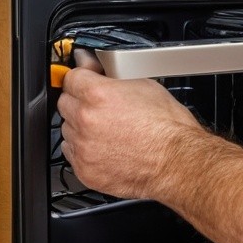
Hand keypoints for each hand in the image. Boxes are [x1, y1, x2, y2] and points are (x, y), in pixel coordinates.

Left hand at [57, 49, 204, 199]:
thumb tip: (101, 73)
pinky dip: (83, 149)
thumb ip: (114, 77)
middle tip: (99, 105)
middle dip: (80, 101)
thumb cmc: (168, 128)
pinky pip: (72, 154)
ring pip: (67, 129)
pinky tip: (104, 146)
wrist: (177, 162)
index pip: (71, 78)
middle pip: (65, 103)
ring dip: (81, 126)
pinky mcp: (85, 169)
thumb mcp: (146, 86)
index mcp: (98, 94)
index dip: (82, 76)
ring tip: (106, 130)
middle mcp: (86, 120)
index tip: (85, 77)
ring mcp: (83, 147)